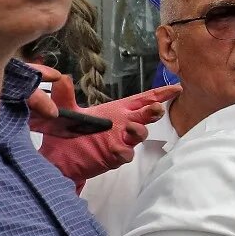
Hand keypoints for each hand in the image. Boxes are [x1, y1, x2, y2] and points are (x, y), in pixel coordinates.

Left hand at [28, 70, 179, 186]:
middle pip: (145, 115)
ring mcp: (120, 141)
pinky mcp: (113, 157)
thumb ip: (65, 95)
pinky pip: (125, 154)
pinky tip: (117, 150)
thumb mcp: (65, 111)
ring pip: (139, 134)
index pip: (142, 99)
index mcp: (116, 110)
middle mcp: (122, 124)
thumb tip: (63, 78)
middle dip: (154, 111)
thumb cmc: (66, 132)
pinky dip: (124, 151)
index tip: (176, 88)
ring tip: (130, 127)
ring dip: (139, 130)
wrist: (58, 158)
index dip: (159, 94)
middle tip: (156, 108)